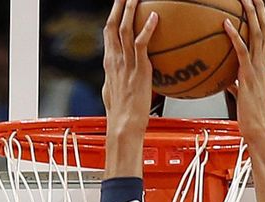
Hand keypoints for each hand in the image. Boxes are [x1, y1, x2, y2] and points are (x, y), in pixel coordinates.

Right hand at [101, 0, 157, 176]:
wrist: (124, 126)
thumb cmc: (123, 116)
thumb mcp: (117, 93)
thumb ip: (121, 80)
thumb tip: (127, 77)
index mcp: (109, 64)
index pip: (108, 33)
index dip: (112, 16)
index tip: (117, 5)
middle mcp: (115, 60)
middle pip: (114, 25)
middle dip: (118, 6)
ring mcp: (125, 64)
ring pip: (125, 29)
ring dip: (131, 10)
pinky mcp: (138, 70)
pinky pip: (142, 44)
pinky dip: (148, 29)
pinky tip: (156, 17)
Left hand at [223, 0, 264, 148]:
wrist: (259, 130)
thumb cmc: (251, 116)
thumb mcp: (242, 95)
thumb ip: (236, 84)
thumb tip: (227, 81)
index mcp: (263, 66)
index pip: (263, 36)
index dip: (260, 19)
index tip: (254, 6)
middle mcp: (263, 64)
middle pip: (264, 28)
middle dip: (258, 9)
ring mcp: (257, 69)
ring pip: (256, 34)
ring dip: (249, 14)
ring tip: (242, 0)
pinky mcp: (249, 76)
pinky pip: (242, 51)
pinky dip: (235, 36)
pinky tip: (225, 25)